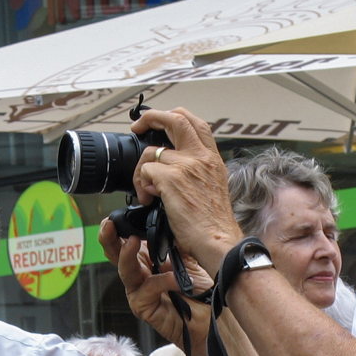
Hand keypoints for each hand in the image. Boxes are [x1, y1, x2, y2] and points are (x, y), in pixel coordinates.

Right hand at [100, 223, 212, 349]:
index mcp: (147, 259)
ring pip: (125, 271)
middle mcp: (140, 274)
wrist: (212, 315)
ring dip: (126, 255)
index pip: (126, 241)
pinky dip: (161, 281)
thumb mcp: (188, 255)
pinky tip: (174, 277)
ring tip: (131, 242)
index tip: (115, 216)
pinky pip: (148, 289)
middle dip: (108, 238)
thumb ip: (173, 239)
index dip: (118, 229)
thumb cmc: (200, 288)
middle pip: (116, 254)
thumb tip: (166, 218)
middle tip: (108, 225)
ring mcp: (139, 291)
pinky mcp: (144, 307)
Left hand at [128, 108, 242, 277]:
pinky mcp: (172, 179)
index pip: (195, 122)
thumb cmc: (213, 222)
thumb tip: (171, 166)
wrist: (217, 239)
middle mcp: (201, 157)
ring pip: (152, 151)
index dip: (174, 115)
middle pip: (175, 118)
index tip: (160, 122)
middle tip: (138, 127)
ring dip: (142, 170)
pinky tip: (150, 199)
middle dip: (151, 117)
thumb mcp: (213, 186)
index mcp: (212, 158)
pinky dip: (142, 184)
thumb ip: (197, 171)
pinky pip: (146, 171)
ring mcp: (186, 165)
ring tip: (146, 190)